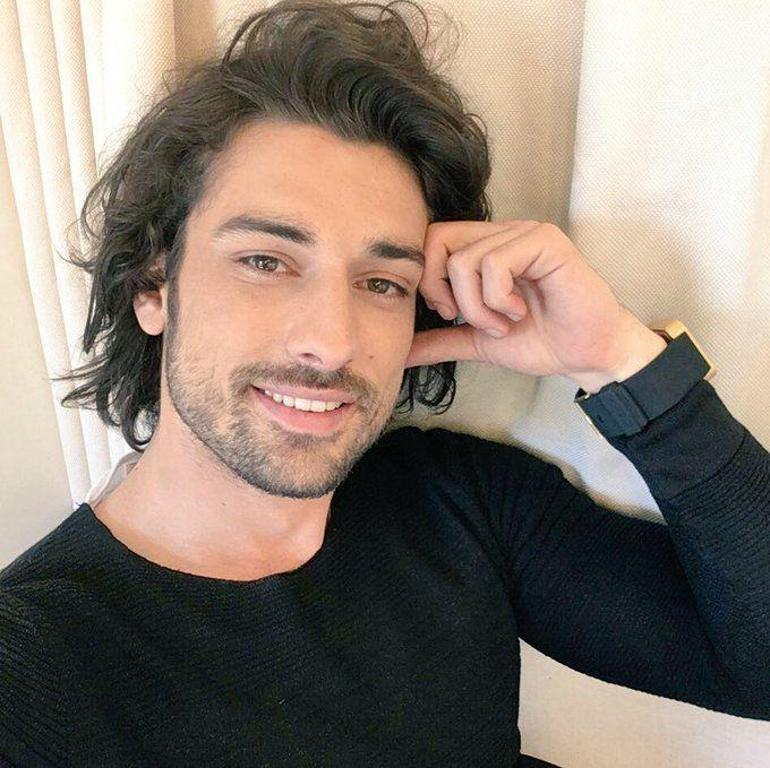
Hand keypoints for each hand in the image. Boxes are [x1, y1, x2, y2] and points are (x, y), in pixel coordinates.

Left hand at [404, 220, 665, 392]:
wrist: (588, 355)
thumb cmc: (541, 342)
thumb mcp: (477, 341)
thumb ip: (439, 340)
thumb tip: (400, 352)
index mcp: (485, 248)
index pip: (430, 242)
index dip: (427, 280)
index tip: (449, 313)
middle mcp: (501, 233)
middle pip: (436, 240)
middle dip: (440, 289)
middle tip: (463, 318)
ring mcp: (524, 233)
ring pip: (464, 260)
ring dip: (477, 306)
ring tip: (502, 323)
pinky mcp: (545, 241)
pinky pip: (494, 263)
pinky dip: (498, 299)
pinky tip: (519, 313)